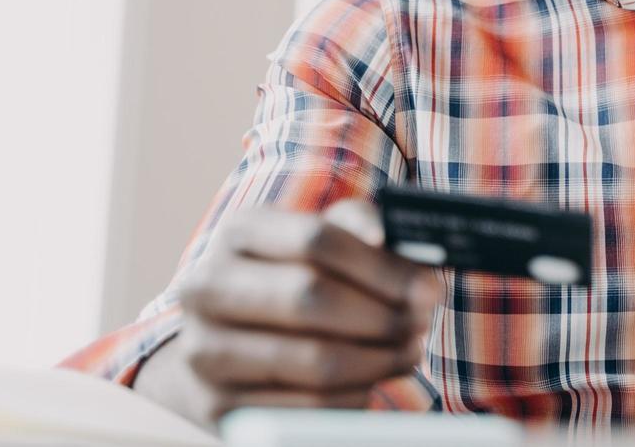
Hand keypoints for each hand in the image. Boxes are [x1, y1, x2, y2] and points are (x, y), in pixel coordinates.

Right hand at [134, 199, 443, 429]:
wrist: (229, 340)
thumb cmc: (295, 278)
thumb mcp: (323, 241)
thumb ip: (362, 226)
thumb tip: (389, 237)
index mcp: (238, 232)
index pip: (316, 240)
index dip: (381, 266)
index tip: (430, 288)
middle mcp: (206, 287)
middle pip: (310, 297)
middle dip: (382, 314)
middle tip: (423, 323)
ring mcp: (203, 349)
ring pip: (313, 359)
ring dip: (378, 359)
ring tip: (408, 352)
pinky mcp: (215, 406)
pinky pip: (306, 407)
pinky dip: (354, 395)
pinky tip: (372, 380)